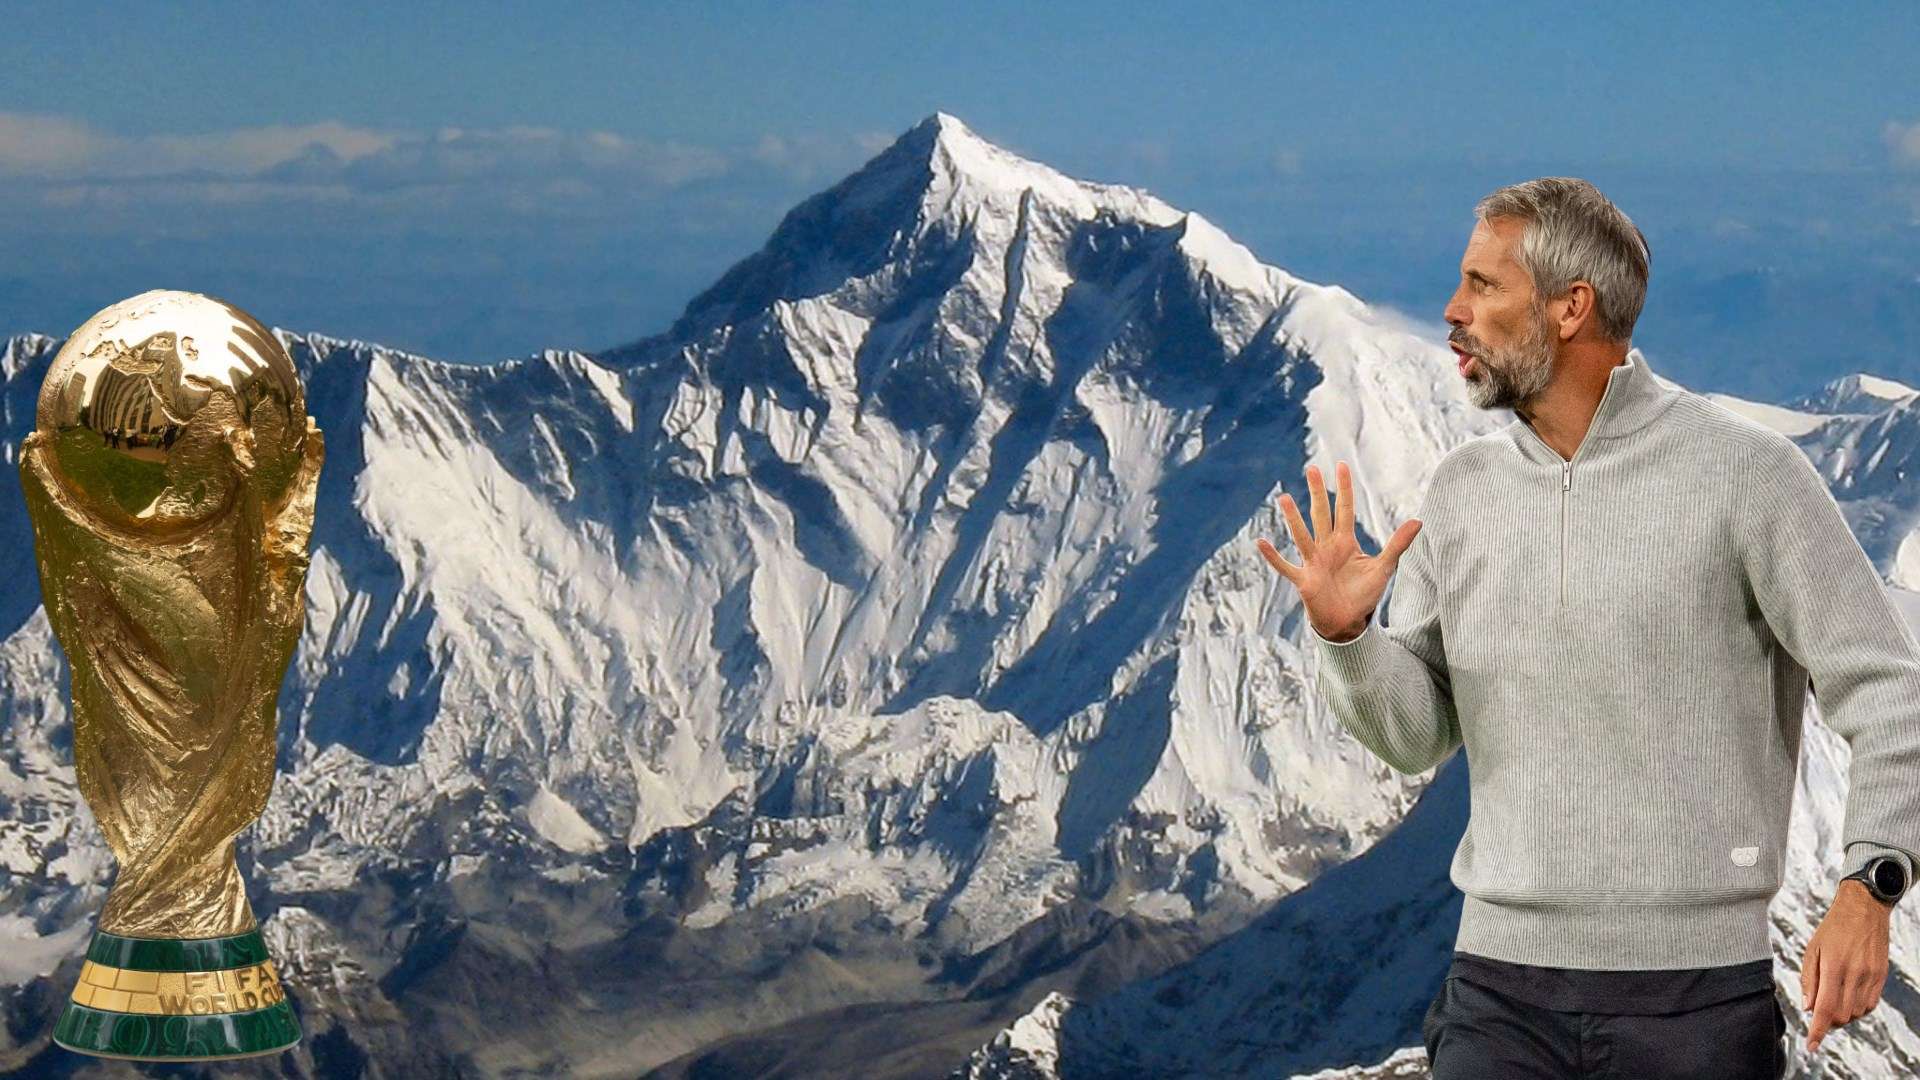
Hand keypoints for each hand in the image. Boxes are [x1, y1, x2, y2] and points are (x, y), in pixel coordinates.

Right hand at [1254, 460, 1421, 640]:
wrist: (1348, 621)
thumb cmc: (1363, 594)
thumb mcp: (1384, 567)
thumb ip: (1398, 543)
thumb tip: (1419, 521)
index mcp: (1345, 542)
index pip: (1344, 509)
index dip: (1344, 488)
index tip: (1341, 466)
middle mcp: (1326, 547)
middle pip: (1321, 515)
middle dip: (1318, 492)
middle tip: (1312, 469)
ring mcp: (1313, 562)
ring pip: (1302, 536)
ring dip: (1293, 518)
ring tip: (1284, 497)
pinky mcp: (1304, 580)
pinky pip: (1286, 566)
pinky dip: (1274, 557)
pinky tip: (1261, 542)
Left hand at [1801, 880, 1892, 1053]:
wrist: (1864, 909)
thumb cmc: (1834, 927)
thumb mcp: (1812, 948)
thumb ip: (1809, 979)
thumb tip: (1807, 1007)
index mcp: (1833, 966)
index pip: (1824, 1008)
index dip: (1817, 1030)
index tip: (1811, 1046)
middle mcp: (1855, 974)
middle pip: (1841, 1015)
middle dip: (1827, 1021)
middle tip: (1817, 1013)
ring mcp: (1871, 976)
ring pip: (1856, 1013)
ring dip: (1842, 1015)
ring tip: (1832, 1000)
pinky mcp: (1881, 977)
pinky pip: (1870, 1005)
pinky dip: (1857, 1009)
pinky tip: (1848, 997)